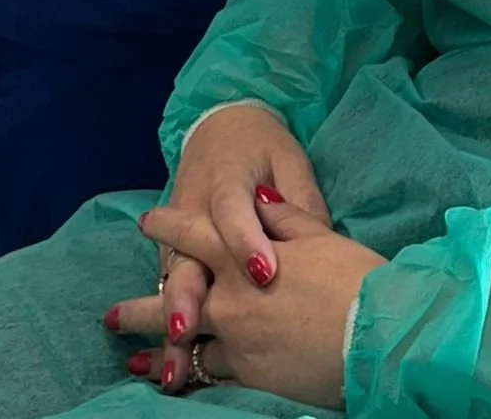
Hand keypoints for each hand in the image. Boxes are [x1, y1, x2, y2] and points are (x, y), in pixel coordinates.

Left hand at [110, 195, 383, 405]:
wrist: (376, 333)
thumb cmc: (353, 276)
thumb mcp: (319, 234)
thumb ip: (283, 218)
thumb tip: (259, 204)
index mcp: (244, 257)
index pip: (196, 234)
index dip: (170, 225)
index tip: (147, 222)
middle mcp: (230, 301)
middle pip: (176, 299)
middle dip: (140, 308)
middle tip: (111, 316)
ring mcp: (237, 343)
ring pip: (188, 345)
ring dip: (159, 353)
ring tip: (135, 361)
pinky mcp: (251, 377)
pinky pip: (211, 377)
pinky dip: (192, 377)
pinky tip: (179, 384)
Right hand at [121, 104, 330, 392]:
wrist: (222, 127)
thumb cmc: (264, 147)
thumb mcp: (290, 160)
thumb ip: (301, 201)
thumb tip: (320, 243)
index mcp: (229, 179)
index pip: (233, 212)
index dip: (247, 242)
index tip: (264, 274)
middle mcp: (195, 208)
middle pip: (186, 255)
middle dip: (186, 296)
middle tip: (190, 330)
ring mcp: (178, 233)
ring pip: (172, 281)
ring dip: (171, 323)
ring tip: (176, 364)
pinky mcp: (172, 251)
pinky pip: (170, 288)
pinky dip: (171, 325)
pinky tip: (174, 359)